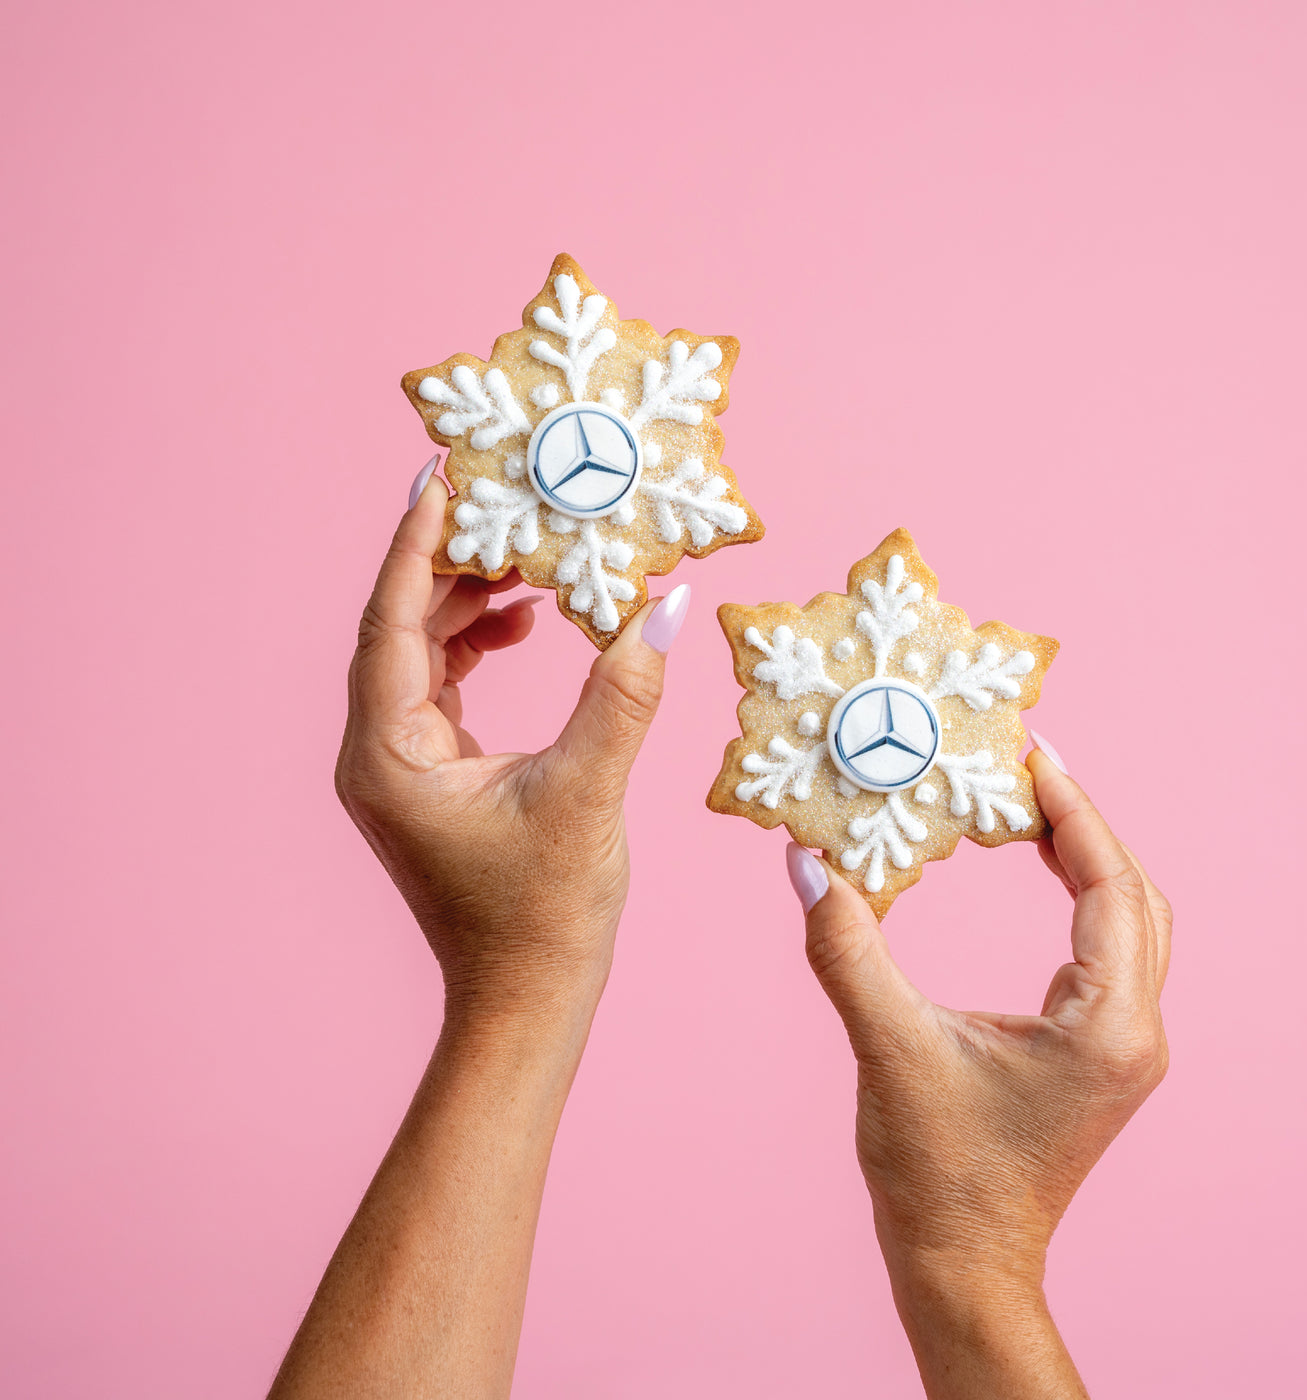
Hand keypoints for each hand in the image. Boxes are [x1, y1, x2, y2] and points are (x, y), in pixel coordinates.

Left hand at [334, 467, 689, 1034]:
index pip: (391, 621)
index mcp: (390, 753)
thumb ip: (623, 693)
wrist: (526, 998)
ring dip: (468, 603)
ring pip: (420, 654)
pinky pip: (440, 686)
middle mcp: (377, 753)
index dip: (416, 544)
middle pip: (400, 627)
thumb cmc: (545, 915)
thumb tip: (664, 603)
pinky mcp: (431, 776)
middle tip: (506, 505)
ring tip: (528, 561)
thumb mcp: (588, 794)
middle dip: (453, 563)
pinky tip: (524, 626)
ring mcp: (400, 766)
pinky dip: (477, 648)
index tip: (442, 476)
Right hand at [787, 743, 1170, 1396]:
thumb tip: (806, 862)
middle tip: (1029, 769)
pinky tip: (1039, 871)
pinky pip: (1110, 951)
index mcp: (1106, 1025)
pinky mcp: (1101, 1053)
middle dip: (1086, 825)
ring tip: (1032, 806)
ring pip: (1132, 923)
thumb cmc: (935, 1171)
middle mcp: (1134, 1031)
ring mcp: (1124, 1046)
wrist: (963, 1262)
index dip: (1076, 814)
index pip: (1111, 887)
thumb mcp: (888, 1047)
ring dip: (1088, 859)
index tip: (1035, 756)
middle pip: (1135, 896)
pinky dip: (1080, 897)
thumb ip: (847, 948)